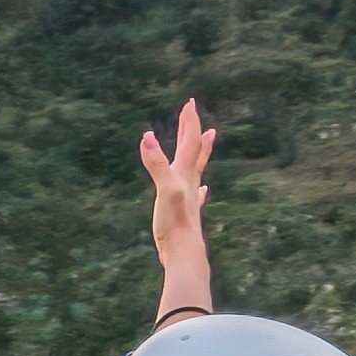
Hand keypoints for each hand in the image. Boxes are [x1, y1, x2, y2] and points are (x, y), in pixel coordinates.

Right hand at [138, 101, 218, 315]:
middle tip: (192, 113)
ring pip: (196, 169)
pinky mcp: (186, 213)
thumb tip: (148, 135)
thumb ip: (156, 163)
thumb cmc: (175, 222)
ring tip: (207, 141)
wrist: (185, 254)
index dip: (189, 121)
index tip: (190, 102)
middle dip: (192, 130)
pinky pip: (195, 195)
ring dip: (199, 152)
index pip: (189, 141)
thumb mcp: (164, 188)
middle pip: (193, 150)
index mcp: (184, 174)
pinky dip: (199, 187)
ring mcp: (189, 198)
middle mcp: (190, 182)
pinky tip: (203, 190)